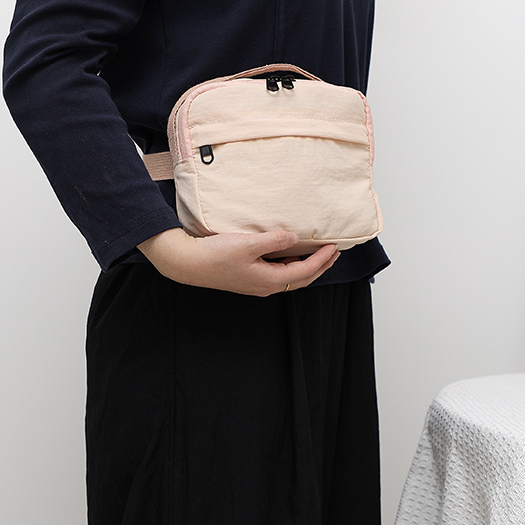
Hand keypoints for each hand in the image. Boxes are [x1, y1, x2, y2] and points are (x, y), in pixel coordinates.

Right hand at [137, 228, 339, 296]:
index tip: (335, 246)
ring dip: (307, 267)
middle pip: (302, 278)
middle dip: (320, 266)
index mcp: (270, 280)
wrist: (188, 263)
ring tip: (317, 254)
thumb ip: (275, 240)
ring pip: (290, 277)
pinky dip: (290, 265)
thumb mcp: (249, 244)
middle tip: (334, 253)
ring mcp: (256, 284)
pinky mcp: (248, 278)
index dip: (323, 259)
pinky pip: (278, 274)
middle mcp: (266, 286)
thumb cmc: (215, 255)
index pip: (306, 271)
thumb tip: (295, 238)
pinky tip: (289, 255)